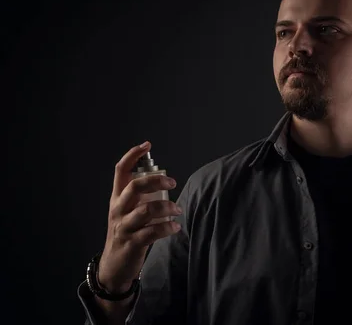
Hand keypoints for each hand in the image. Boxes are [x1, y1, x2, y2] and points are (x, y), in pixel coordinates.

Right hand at [97, 141, 181, 293]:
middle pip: (134, 186)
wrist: (113, 266)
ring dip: (167, 207)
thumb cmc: (126, 233)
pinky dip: (167, 228)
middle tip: (172, 183)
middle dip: (156, 180)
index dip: (132, 155)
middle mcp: (118, 209)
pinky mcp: (133, 243)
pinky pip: (152, 232)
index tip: (147, 145)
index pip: (121, 171)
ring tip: (178, 210)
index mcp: (117, 198)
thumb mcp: (126, 212)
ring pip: (146, 210)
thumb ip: (139, 197)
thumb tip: (162, 180)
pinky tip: (176, 227)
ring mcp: (124, 226)